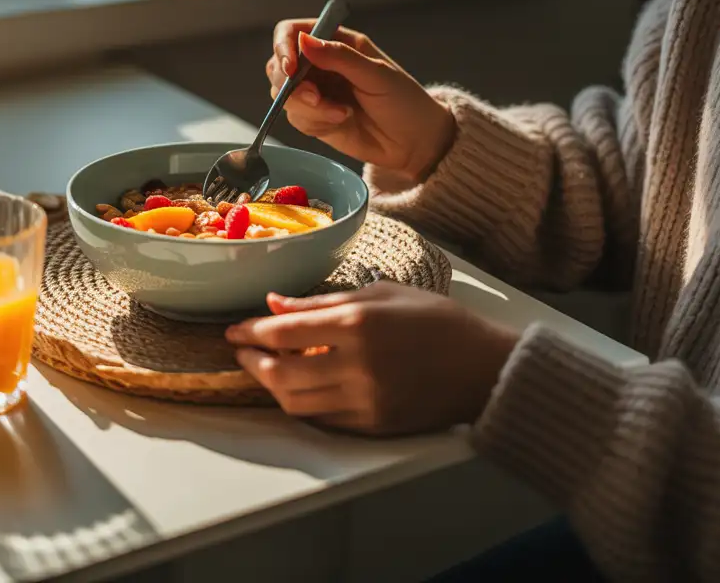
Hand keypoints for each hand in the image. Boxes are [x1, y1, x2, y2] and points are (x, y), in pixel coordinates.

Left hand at [227, 283, 519, 435]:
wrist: (485, 368)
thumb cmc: (437, 321)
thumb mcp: (381, 294)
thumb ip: (323, 301)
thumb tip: (275, 302)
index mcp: (358, 325)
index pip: (284, 332)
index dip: (251, 332)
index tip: (234, 329)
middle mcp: (357, 366)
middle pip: (280, 373)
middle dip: (252, 362)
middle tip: (242, 351)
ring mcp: (365, 400)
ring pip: (295, 402)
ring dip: (271, 386)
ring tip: (265, 368)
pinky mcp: (373, 425)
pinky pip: (321, 419)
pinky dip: (301, 403)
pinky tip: (297, 386)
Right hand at [266, 20, 455, 184]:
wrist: (415, 143)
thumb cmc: (404, 101)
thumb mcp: (377, 74)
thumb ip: (340, 57)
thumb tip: (303, 40)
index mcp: (336, 42)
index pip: (291, 33)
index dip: (283, 47)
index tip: (290, 69)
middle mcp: (320, 64)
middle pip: (278, 65)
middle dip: (290, 85)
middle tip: (316, 98)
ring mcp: (316, 92)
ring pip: (284, 95)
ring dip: (307, 108)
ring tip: (339, 114)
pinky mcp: (315, 118)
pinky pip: (296, 118)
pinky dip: (314, 122)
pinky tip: (340, 122)